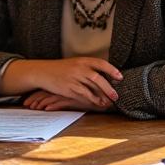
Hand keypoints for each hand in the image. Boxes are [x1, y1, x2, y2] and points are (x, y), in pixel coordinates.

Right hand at [0, 57, 122, 107]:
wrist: (43, 72)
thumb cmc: (61, 69)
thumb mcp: (75, 63)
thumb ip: (88, 68)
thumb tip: (105, 76)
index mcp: (82, 60)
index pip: (101, 63)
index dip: (111, 70)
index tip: (120, 77)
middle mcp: (79, 68)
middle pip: (98, 78)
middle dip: (109, 88)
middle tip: (116, 96)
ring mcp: (73, 78)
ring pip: (92, 88)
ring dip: (102, 96)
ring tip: (108, 102)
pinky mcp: (68, 88)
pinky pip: (83, 95)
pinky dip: (92, 100)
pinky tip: (97, 103)